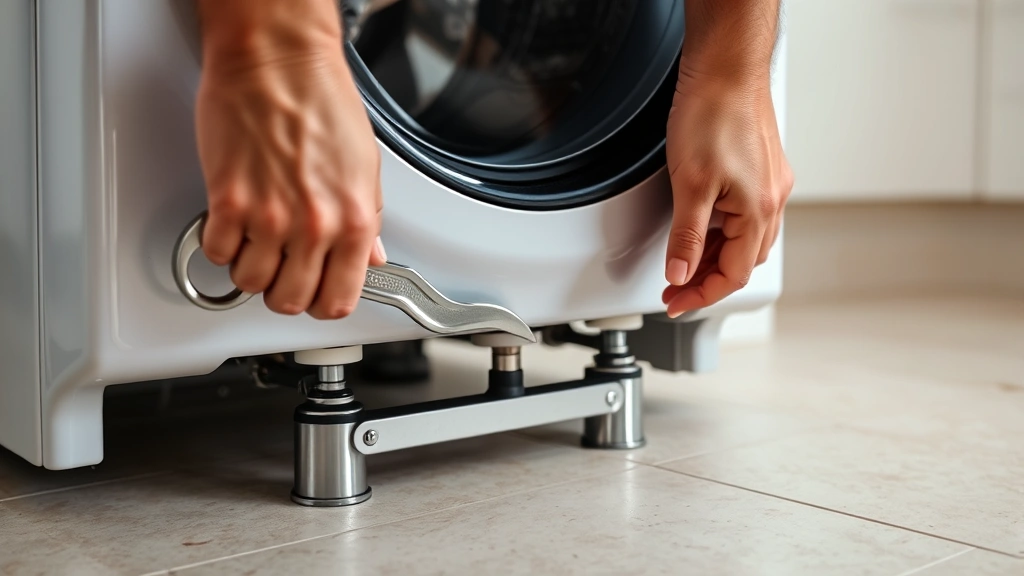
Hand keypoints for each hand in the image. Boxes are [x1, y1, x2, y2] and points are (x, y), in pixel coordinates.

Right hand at [194, 5, 385, 319]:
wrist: (278, 61)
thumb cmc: (321, 100)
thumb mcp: (365, 166)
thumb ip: (366, 220)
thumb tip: (370, 256)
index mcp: (353, 220)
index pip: (339, 300)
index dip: (323, 304)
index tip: (315, 295)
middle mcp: (313, 225)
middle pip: (289, 301)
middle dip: (283, 292)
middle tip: (281, 271)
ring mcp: (269, 216)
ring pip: (250, 282)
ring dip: (249, 269)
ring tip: (256, 243)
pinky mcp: (228, 199)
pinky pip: (217, 251)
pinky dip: (221, 245)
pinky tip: (232, 225)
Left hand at [662, 59, 793, 317]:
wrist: (725, 69)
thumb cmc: (713, 113)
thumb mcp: (690, 185)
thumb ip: (686, 236)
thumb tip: (680, 273)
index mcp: (759, 211)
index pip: (732, 275)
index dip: (701, 294)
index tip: (675, 302)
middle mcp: (772, 200)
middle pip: (741, 261)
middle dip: (707, 278)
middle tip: (675, 286)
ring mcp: (770, 184)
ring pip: (744, 239)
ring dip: (714, 255)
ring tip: (683, 261)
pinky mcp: (761, 169)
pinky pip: (745, 214)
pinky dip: (722, 231)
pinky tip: (702, 227)